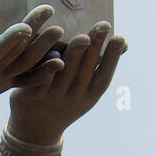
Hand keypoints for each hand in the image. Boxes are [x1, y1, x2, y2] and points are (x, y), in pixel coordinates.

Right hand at [0, 5, 63, 131]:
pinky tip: (60, 61)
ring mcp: (0, 82)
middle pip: (16, 53)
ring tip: (59, 31)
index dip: (11, 40)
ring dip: (44, 50)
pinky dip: (44, 73)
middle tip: (49, 10)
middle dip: (34, 33)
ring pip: (26, 66)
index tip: (26, 26)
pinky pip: (28, 81)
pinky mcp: (6, 85)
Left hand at [9, 22, 126, 144]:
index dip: (112, 57)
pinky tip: (53, 50)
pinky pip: (42, 79)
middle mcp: (73, 97)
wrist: (34, 129)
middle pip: (86, 69)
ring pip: (66, 72)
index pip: (104, 75)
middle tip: (102, 26)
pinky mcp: (32, 95)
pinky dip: (49, 65)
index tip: (119, 38)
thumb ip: (99, 67)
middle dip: (95, 47)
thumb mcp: (86, 90)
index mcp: (89, 95)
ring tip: (83, 37)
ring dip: (75, 55)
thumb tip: (124, 42)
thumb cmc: (65, 100)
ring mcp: (52, 97)